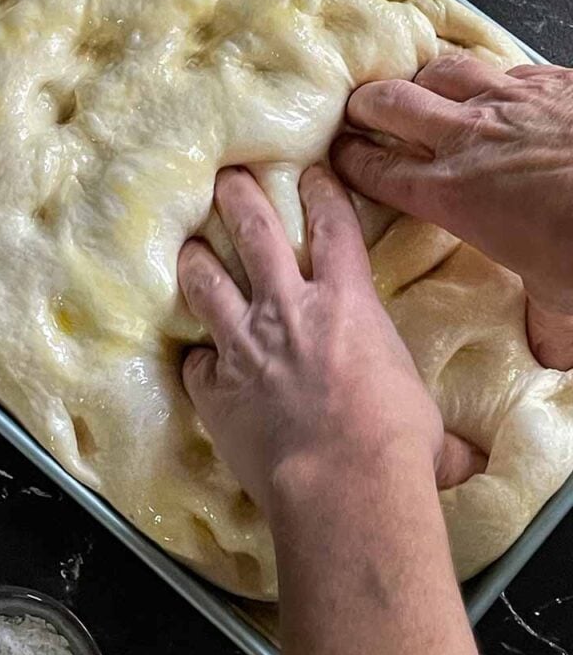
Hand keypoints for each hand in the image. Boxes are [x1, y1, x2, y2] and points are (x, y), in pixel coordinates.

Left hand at [177, 165, 484, 516]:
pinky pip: (195, 364)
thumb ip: (429, 423)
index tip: (310, 172)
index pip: (334, 228)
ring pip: (208, 284)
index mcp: (346, 303)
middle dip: (239, 198)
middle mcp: (289, 310)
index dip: (322, 193)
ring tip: (187, 248)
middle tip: (227, 179)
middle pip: (256, 234)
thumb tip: (467, 460)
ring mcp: (245, 344)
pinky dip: (196, 360)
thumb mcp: (423, 417)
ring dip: (196, 262)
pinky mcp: (215, 386)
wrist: (342, 482)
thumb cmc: (396, 443)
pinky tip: (194, 361)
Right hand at [332, 54, 572, 369]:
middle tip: (360, 113)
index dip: (349, 160)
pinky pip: (502, 68)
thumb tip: (548, 355)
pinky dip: (488, 78)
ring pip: (441, 71)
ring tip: (422, 90)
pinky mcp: (550, 80)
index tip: (337, 157)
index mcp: (451, 193)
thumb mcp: (564, 299)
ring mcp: (508, 102)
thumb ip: (544, 323)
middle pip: (390, 103)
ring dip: (423, 80)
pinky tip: (499, 92)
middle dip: (365, 106)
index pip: (377, 168)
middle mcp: (467, 139)